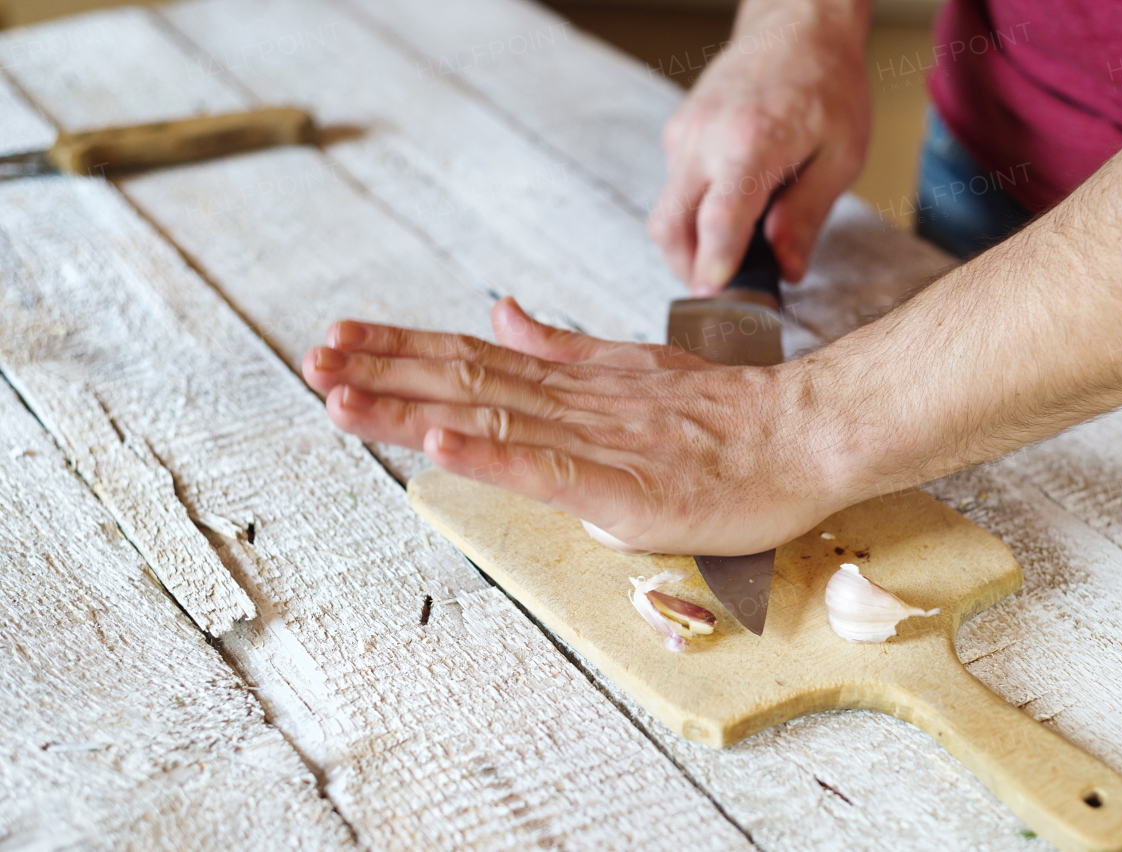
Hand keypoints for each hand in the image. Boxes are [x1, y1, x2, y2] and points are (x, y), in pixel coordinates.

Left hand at [302, 298, 845, 555]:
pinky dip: (493, 455)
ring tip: (343, 397)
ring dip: (412, 408)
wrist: (805, 435)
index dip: (403, 349)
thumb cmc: (730, 417)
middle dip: (382, 372)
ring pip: (493, 418)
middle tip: (313, 361)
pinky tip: (443, 442)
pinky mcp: (627, 487)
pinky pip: (551, 469)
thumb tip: (501, 314)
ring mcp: (599, 442)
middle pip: (466, 381)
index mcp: (578, 380)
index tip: (342, 339)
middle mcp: (576, 402)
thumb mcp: (636, 368)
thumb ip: (565, 347)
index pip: (476, 358)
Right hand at [648, 0, 871, 292]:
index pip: (718, 218)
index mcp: (752, 142)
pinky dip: (693, 215)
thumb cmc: (827, 85)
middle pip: (669, 227)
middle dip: (689, 271)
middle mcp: (706, 138)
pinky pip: (674, 189)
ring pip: (665, 213)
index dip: (713, 265)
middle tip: (723, 292)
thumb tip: (787, 269)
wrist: (797, 25)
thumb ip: (808, 215)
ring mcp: (684, 134)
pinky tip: (728, 211)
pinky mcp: (677, 133)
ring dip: (688, 247)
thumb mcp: (841, 156)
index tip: (715, 296)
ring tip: (731, 254)